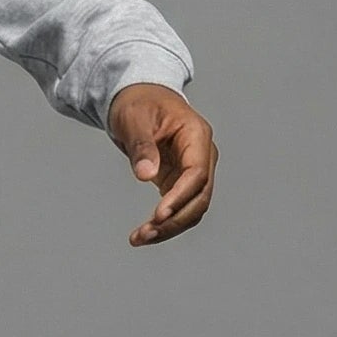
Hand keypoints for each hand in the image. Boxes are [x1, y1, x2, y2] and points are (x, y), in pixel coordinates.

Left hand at [107, 83, 217, 245]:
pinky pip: (180, 209)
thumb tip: (146, 175)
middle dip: (174, 220)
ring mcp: (195, 171)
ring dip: (170, 227)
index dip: (180, 197)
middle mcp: (203, 155)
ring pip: (192, 209)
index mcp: (197, 135)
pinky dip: (165, 223)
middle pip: (199, 197)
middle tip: (145, 234)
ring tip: (139, 238)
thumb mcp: (134, 119)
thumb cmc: (139, 103)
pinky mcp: (182, 182)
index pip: (197, 174)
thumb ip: (142, 146)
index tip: (158, 215)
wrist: (140, 99)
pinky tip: (145, 233)